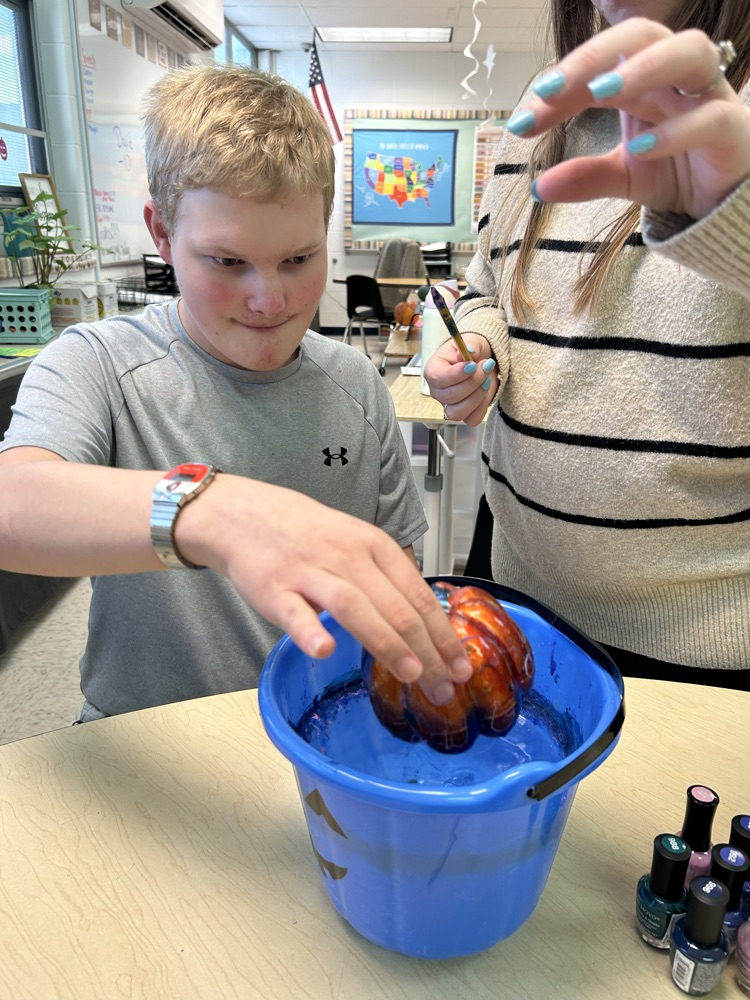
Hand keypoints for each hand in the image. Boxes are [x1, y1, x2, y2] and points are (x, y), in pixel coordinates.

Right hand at [178, 475, 472, 703]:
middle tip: (445, 686)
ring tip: (412, 674)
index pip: (419, 594)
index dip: (443, 633)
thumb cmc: (308, 535)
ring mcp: (310, 572)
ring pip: (355, 607)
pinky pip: (294, 611)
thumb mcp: (356, 544)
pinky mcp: (274, 589)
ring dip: (387, 642)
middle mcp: (348, 557)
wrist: (247, 515)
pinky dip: (310, 631)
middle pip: (396, 606)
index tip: (461, 665)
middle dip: (427, 650)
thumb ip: (385, 580)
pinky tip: (325, 651)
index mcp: (374, 546)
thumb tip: (424, 623)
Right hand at [423, 334, 496, 426]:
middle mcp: (438, 391)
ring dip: (477, 397)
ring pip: (458, 412)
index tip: (472, 365)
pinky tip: (486, 392)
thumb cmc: (471, 352)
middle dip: (473, 382)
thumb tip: (468, 353)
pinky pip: (471, 419)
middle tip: (486, 365)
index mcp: (433, 371)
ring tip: (487, 380)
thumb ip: (470, 345)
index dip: (456, 374)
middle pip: (450, 396)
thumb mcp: (471, 341)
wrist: (482, 361)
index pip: (438, 378)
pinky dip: (482, 407)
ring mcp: (450, 405)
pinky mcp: (464, 414)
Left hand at [507, 18, 749, 218]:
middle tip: (548, 89)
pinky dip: (676, 130)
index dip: (560, 85)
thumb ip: (584, 177)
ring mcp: (710, 97)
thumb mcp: (623, 176)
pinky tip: (639, 148)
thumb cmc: (676, 169)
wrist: (723, 202)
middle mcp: (676, 78)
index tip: (521, 122)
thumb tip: (538, 187)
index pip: (600, 64)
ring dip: (642, 67)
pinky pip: (711, 117)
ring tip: (599, 92)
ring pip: (688, 52)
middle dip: (592, 57)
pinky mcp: (733, 131)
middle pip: (642, 36)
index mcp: (645, 80)